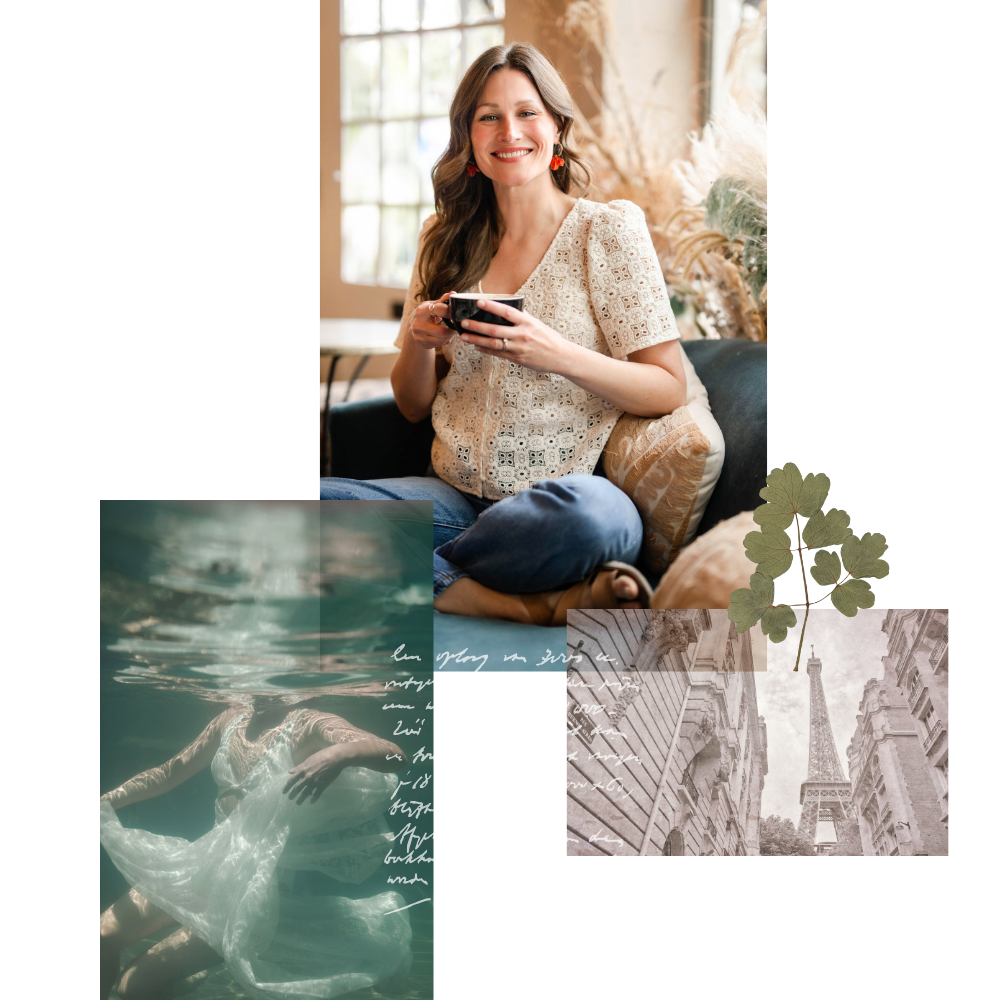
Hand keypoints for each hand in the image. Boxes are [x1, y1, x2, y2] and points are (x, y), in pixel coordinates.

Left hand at [282, 746, 347, 804]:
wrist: (335, 757)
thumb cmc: (321, 755)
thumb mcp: (308, 759)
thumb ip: (299, 767)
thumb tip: (290, 772)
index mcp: (303, 770)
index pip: (291, 781)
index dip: (286, 787)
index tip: (284, 792)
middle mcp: (307, 777)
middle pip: (297, 788)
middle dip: (292, 794)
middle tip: (290, 798)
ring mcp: (315, 782)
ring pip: (306, 793)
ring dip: (301, 799)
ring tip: (298, 803)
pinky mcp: (323, 784)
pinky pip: (317, 793)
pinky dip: (314, 798)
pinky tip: (311, 802)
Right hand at [409, 290, 457, 350]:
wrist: (412, 326)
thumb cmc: (425, 314)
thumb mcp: (431, 304)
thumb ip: (443, 300)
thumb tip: (453, 294)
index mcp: (421, 311)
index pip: (441, 310)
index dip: (451, 311)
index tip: (455, 313)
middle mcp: (418, 325)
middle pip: (442, 331)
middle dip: (452, 329)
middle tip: (456, 325)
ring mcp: (419, 337)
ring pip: (442, 340)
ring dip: (450, 336)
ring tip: (451, 330)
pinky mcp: (423, 344)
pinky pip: (439, 345)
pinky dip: (445, 340)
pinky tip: (444, 336)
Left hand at [457, 298, 574, 373]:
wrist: (560, 356)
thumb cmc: (548, 338)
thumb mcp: (536, 323)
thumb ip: (521, 317)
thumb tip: (507, 306)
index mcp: (527, 322)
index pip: (507, 311)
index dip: (492, 306)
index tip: (479, 302)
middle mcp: (522, 334)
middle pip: (495, 330)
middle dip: (477, 326)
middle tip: (463, 323)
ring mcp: (519, 348)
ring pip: (493, 344)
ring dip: (477, 340)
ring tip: (464, 337)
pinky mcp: (517, 359)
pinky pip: (498, 354)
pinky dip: (485, 350)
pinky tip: (476, 346)